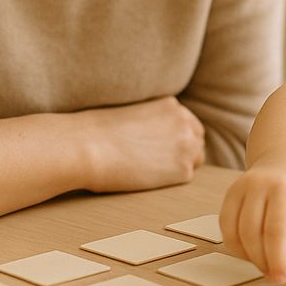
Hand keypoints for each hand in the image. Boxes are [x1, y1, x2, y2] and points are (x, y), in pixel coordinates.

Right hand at [77, 97, 204, 192]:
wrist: (89, 147)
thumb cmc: (99, 131)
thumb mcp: (133, 113)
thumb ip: (154, 121)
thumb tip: (157, 138)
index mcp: (171, 105)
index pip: (188, 124)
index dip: (177, 137)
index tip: (163, 148)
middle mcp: (185, 121)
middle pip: (196, 140)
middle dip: (183, 151)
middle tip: (160, 162)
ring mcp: (187, 145)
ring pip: (195, 160)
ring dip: (179, 165)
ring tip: (152, 170)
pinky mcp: (183, 170)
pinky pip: (184, 177)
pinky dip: (169, 180)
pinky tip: (148, 177)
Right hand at [220, 151, 285, 283]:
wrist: (284, 156)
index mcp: (283, 188)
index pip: (275, 229)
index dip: (276, 258)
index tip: (281, 278)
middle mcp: (257, 185)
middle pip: (251, 233)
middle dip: (262, 261)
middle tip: (275, 275)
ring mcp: (239, 188)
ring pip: (234, 233)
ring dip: (248, 256)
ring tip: (266, 263)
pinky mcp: (229, 195)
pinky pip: (225, 228)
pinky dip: (236, 246)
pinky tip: (252, 251)